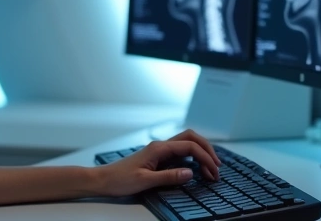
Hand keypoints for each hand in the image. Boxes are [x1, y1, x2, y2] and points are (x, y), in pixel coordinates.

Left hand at [95, 129, 221, 196]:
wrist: (103, 179)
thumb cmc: (120, 180)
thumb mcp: (145, 181)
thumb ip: (169, 176)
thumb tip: (191, 173)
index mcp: (159, 148)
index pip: (189, 147)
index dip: (204, 157)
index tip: (213, 171)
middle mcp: (160, 146)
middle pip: (191, 138)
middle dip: (207, 150)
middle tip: (217, 167)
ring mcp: (159, 150)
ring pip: (186, 143)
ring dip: (200, 152)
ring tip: (210, 168)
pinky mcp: (157, 157)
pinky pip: (180, 151)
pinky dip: (192, 156)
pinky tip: (196, 167)